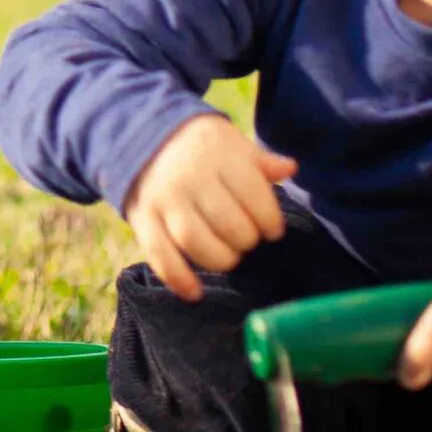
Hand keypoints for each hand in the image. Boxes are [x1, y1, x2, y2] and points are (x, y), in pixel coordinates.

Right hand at [123, 114, 299, 302]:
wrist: (144, 138)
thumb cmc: (202, 148)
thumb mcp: (232, 143)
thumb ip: (260, 162)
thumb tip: (289, 169)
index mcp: (217, 155)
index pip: (254, 196)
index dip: (270, 221)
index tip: (271, 228)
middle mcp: (189, 177)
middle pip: (228, 223)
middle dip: (246, 240)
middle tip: (247, 239)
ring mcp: (163, 199)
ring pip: (195, 242)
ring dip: (220, 259)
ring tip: (229, 256)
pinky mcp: (142, 219)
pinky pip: (159, 255)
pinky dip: (178, 279)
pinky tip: (195, 293)